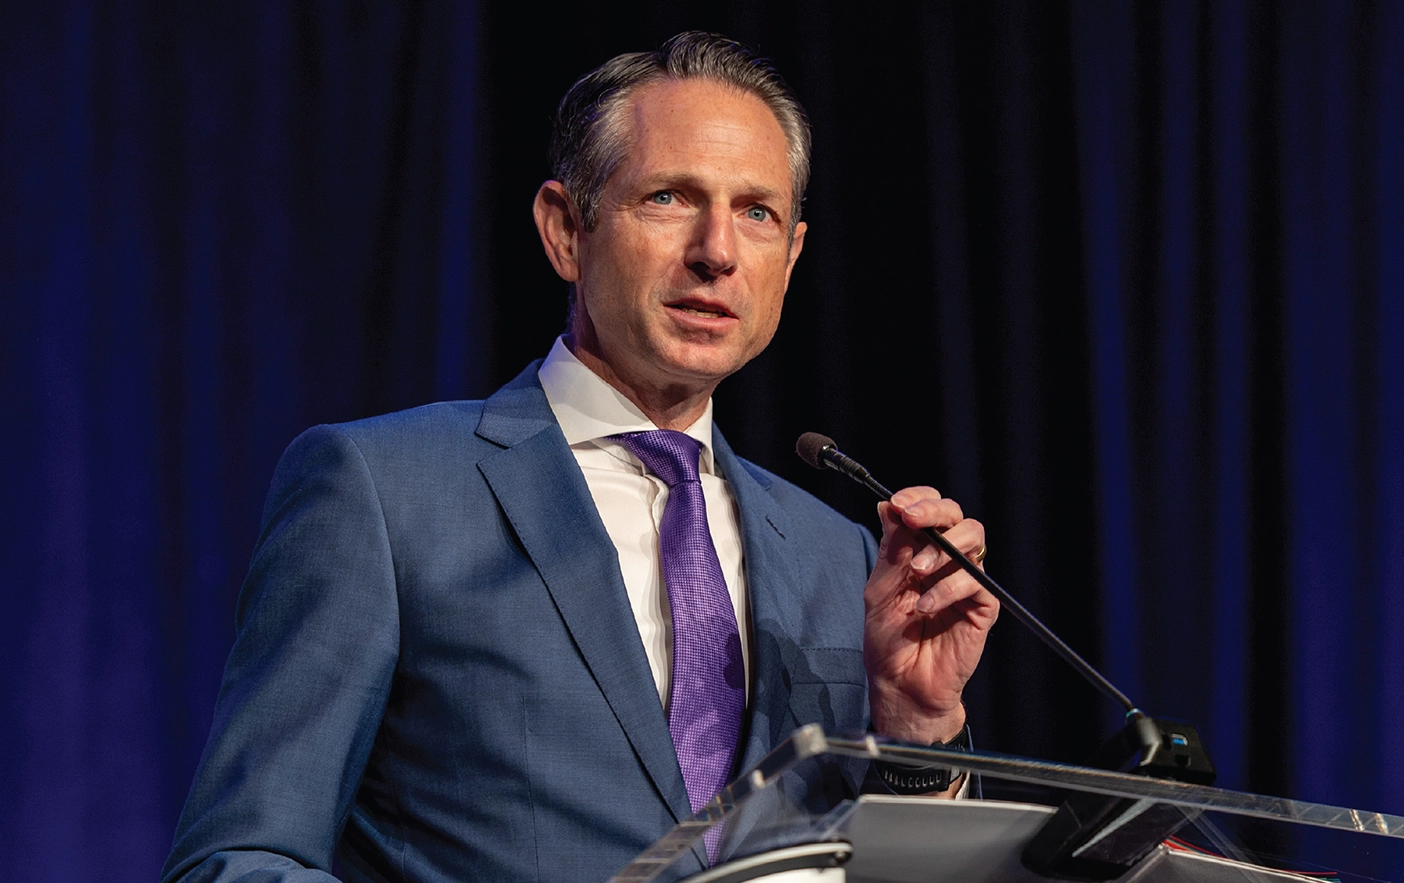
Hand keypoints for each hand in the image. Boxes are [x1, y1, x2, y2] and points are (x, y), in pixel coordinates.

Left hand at [863, 487, 997, 745]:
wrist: (902, 684)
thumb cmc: (888, 640)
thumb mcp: (880, 590)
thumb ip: (890, 550)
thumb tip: (887, 505)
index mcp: (920, 551)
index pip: (929, 510)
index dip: (918, 498)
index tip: (899, 503)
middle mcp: (946, 560)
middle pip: (956, 515)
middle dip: (933, 511)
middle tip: (912, 519)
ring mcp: (966, 581)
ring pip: (974, 538)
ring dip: (942, 548)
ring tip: (917, 572)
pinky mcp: (983, 605)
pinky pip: (976, 581)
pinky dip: (949, 587)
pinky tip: (926, 606)